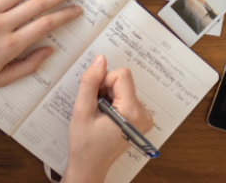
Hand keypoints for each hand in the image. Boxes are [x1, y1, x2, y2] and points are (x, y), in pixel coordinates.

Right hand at [62, 55, 153, 182]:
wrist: (89, 166)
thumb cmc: (85, 144)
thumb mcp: (82, 110)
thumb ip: (90, 82)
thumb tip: (100, 59)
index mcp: (132, 112)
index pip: (122, 75)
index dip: (103, 81)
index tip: (95, 98)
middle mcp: (144, 114)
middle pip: (123, 80)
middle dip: (105, 89)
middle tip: (95, 108)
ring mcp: (144, 116)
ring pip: (122, 86)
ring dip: (107, 95)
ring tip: (99, 114)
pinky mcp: (140, 117)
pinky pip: (125, 95)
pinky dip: (113, 100)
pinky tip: (105, 116)